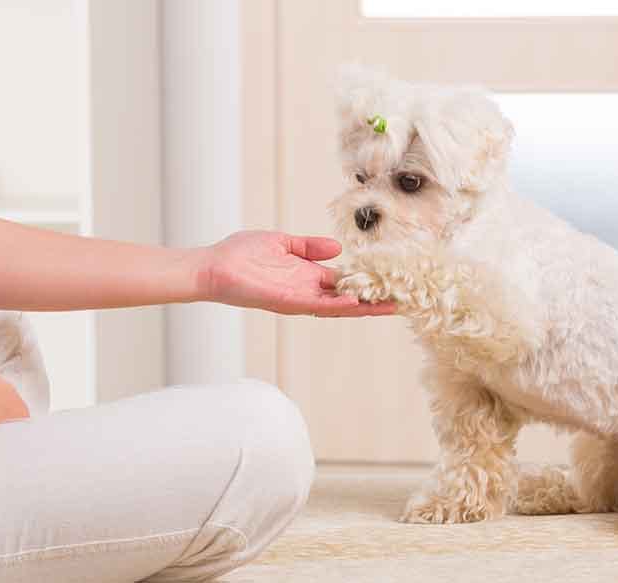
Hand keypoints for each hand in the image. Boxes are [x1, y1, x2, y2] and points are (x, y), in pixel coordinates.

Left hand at [195, 231, 396, 316]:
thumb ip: (309, 247)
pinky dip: (336, 306)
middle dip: (374, 301)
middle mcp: (306, 291)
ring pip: (337, 307)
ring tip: (391, 306)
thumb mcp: (283, 243)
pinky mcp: (285, 301)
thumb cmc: (240, 254)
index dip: (367, 282)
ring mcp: (297, 299)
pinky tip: (356, 304)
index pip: (344, 282)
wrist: (213, 266)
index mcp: (307, 276)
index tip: (391, 279)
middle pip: (347, 299)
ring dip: (363, 308)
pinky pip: (316, 306)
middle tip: (404, 300)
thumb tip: (336, 248)